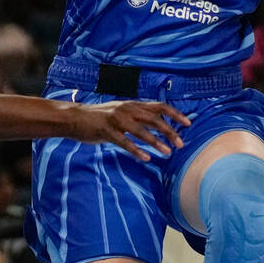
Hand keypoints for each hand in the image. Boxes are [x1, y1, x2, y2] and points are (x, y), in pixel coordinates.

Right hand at [67, 100, 190, 160]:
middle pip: (154, 119)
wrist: (75, 118)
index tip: (188, 123)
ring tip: (167, 152)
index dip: (175, 114)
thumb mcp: (123, 113)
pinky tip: (146, 158)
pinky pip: (124, 142)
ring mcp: (116, 120)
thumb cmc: (102, 118)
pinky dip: (136, 150)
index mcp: (133, 105)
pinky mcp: (106, 131)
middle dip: (170, 131)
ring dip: (156, 142)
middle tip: (181, 144)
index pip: (159, 106)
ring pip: (141, 131)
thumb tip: (161, 124)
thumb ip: (140, 117)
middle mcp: (127, 109)